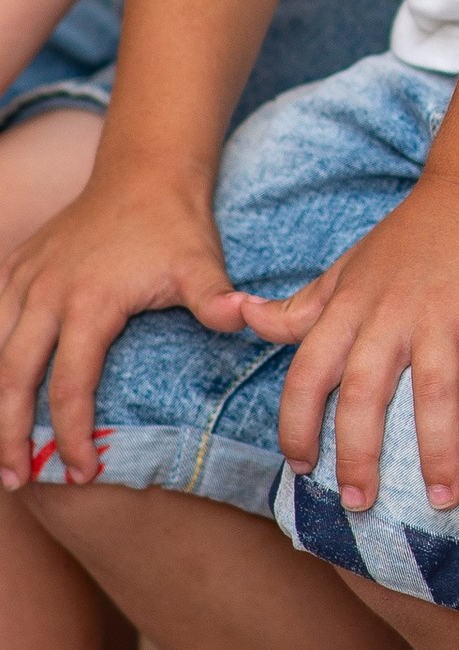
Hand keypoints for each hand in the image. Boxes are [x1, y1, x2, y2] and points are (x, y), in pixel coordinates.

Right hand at [0, 165, 235, 485]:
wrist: (145, 171)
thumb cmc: (176, 225)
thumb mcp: (202, 264)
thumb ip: (218, 299)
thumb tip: (244, 321)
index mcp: (88, 304)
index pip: (70, 386)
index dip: (70, 435)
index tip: (82, 473)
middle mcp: (46, 294)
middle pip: (13, 378)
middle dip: (10, 435)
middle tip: (17, 479)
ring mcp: (26, 280)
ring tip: (3, 451)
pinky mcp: (18, 268)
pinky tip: (4, 393)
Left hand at [252, 179, 458, 515]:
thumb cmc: (409, 237)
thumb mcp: (346, 271)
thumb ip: (300, 307)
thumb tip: (244, 317)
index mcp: (349, 308)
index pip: (308, 372)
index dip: (298, 422)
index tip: (302, 466)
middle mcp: (389, 315)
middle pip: (365, 394)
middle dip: (360, 454)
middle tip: (360, 502)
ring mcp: (442, 313)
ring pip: (435, 392)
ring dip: (439, 451)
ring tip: (442, 499)